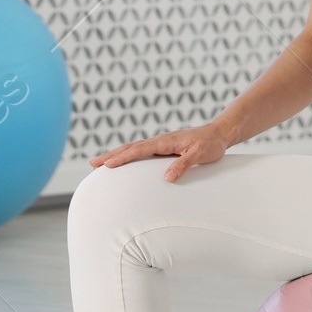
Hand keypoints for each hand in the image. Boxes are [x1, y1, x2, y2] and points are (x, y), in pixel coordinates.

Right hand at [92, 123, 229, 180]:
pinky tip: (123, 161)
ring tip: (100, 163)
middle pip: (130, 147)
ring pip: (134, 148)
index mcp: (165, 141)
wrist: (219, 133)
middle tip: (92, 164)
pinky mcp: (164, 148)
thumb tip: (166, 178)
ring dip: (117, 154)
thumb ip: (183, 165)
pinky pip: (142, 151)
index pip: (139, 150)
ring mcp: (161, 144)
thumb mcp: (200, 155)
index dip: (123, 158)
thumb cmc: (211, 144)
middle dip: (111, 155)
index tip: (107, 165)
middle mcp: (160, 141)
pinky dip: (128, 155)